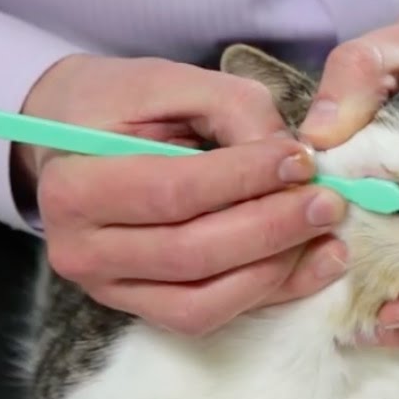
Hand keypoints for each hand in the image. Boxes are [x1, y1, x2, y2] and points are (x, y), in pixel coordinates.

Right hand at [17, 54, 349, 333]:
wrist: (70, 136)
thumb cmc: (120, 103)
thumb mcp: (171, 82)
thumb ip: (234, 111)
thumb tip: (294, 164)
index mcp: (72, 185)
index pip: (173, 192)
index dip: (245, 179)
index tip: (302, 160)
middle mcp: (79, 249)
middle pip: (190, 252)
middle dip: (271, 229)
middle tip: (328, 201)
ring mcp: (106, 289)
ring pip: (202, 299)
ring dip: (275, 270)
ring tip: (327, 235)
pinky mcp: (137, 309)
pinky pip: (206, 316)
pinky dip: (264, 294)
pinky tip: (309, 264)